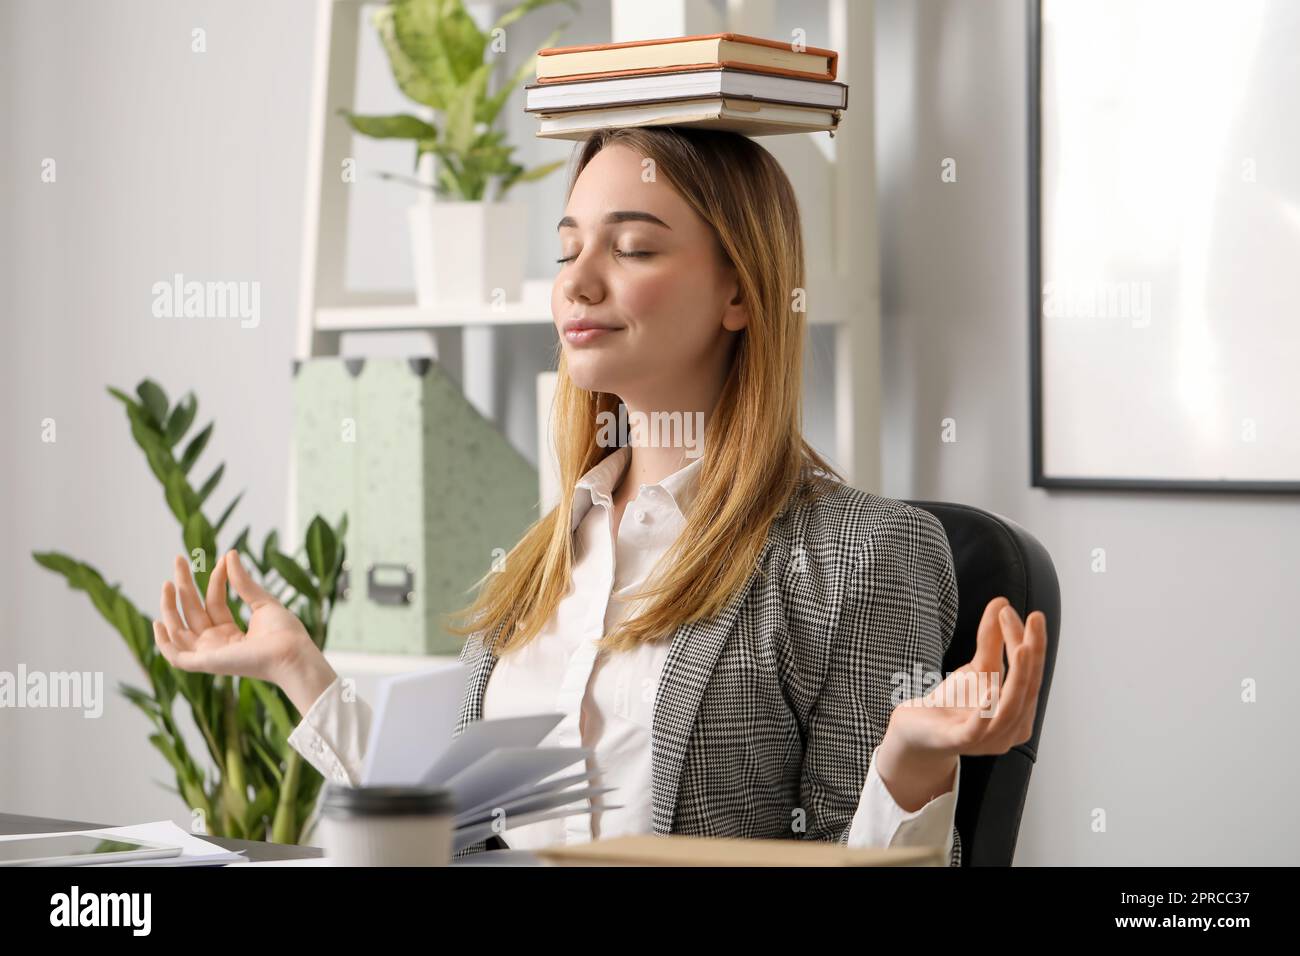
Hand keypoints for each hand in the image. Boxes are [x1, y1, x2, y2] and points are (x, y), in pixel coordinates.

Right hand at [153, 550, 313, 684]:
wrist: (293, 653)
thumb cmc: (285, 633)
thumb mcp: (263, 602)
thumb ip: (243, 582)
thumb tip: (230, 554)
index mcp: (232, 634)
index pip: (214, 603)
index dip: (216, 580)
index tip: (224, 558)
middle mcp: (218, 644)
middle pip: (192, 613)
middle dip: (184, 586)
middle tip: (179, 559)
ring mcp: (210, 654)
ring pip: (179, 631)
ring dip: (170, 607)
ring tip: (168, 582)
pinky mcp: (206, 663)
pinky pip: (176, 657)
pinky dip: (163, 642)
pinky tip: (158, 621)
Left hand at [888, 596, 1047, 758]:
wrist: (916, 731)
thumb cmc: (954, 702)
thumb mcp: (976, 668)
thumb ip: (990, 640)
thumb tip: (1002, 602)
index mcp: (1020, 711)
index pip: (1031, 674)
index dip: (1032, 643)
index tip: (1026, 613)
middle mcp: (1011, 729)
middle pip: (1026, 688)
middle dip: (1031, 652)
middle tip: (1032, 619)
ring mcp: (988, 740)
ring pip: (1010, 709)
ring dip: (1018, 678)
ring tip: (1022, 649)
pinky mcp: (960, 742)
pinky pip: (978, 729)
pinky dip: (987, 712)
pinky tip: (991, 690)